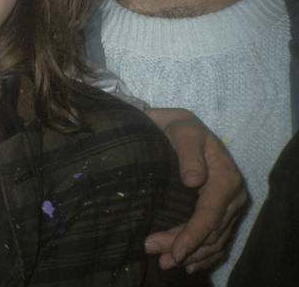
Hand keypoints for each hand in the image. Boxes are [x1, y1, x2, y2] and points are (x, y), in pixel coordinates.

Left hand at [143, 108, 248, 271]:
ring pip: (214, 239)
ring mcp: (230, 205)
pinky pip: (218, 238)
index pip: (210, 214)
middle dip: (185, 248)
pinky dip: (206, 254)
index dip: (193, 235)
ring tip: (166, 263)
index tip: (175, 251)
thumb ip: (188, 153)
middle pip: (210, 231)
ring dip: (192, 254)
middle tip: (157, 257)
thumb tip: (192, 180)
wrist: (184, 126)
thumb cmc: (180, 127)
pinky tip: (190, 264)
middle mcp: (233, 196)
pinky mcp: (223, 210)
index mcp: (226, 178)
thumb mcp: (183, 131)